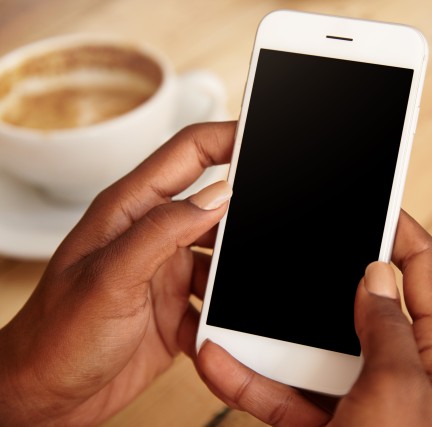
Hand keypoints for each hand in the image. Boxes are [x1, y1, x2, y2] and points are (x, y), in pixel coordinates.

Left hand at [0, 122, 236, 425]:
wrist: (44, 398)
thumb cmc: (55, 336)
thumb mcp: (110, 278)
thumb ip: (164, 231)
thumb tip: (217, 195)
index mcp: (130, 211)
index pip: (188, 153)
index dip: (227, 136)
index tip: (262, 135)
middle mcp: (152, 236)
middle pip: (215, 205)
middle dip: (245, 212)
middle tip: (273, 223)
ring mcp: (167, 272)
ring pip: (223, 256)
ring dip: (236, 272)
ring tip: (241, 289)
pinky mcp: (177, 308)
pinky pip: (218, 299)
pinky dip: (228, 311)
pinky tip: (226, 325)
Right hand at [196, 211, 431, 425]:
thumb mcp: (399, 392)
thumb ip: (388, 327)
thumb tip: (377, 273)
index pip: (422, 266)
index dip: (396, 226)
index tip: (366, 199)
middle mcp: (401, 367)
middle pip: (357, 301)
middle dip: (319, 273)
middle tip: (287, 242)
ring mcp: (360, 396)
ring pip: (311, 346)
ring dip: (270, 328)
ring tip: (235, 296)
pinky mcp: (327, 424)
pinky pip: (286, 391)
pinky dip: (252, 377)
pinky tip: (220, 357)